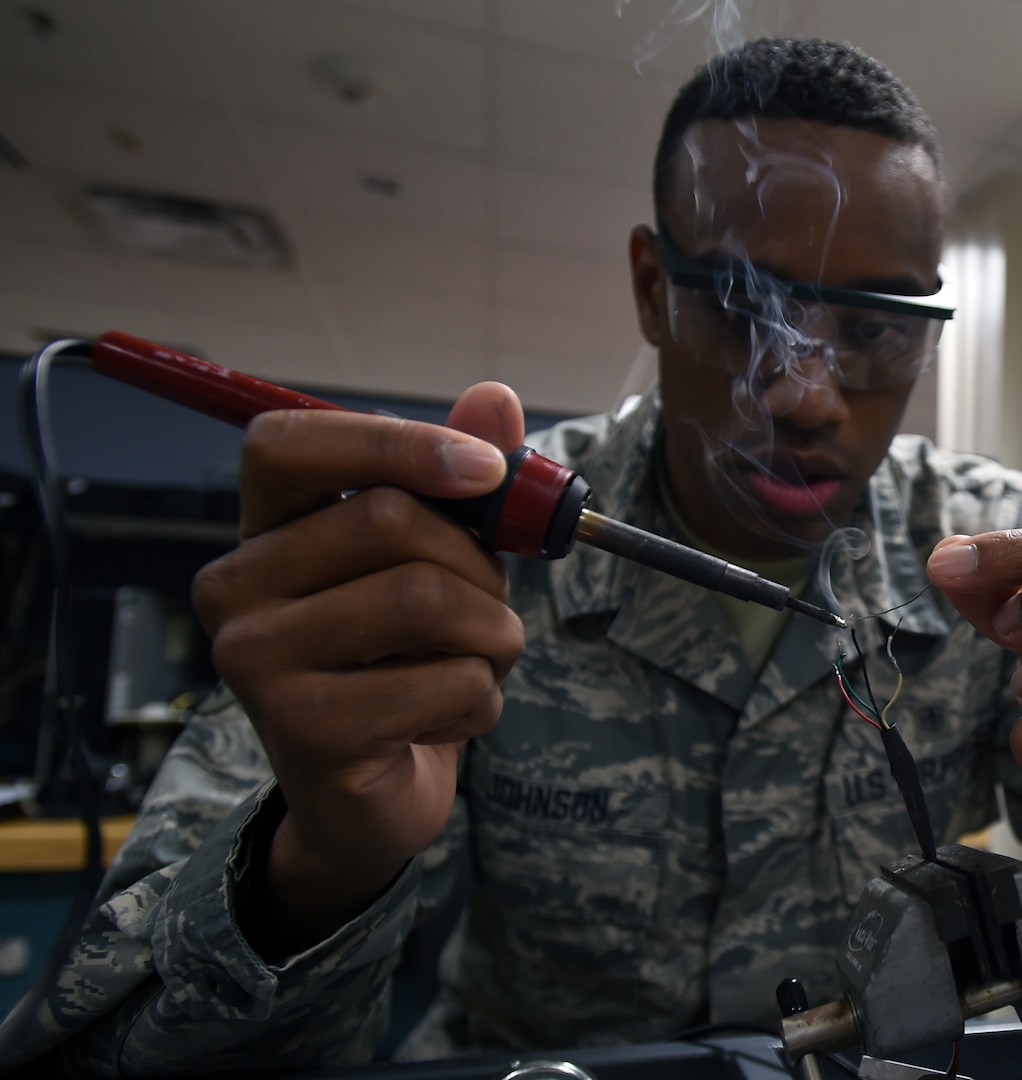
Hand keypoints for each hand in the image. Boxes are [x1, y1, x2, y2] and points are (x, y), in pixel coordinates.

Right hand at [191, 384, 527, 950]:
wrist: (370, 798)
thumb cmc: (405, 660)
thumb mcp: (439, 562)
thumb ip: (463, 481)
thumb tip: (493, 397)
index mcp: (264, 529)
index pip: (288, 442)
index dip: (395, 440)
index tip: (484, 470)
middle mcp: (235, 587)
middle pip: (391, 520)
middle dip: (479, 565)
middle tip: (484, 608)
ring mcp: (257, 661)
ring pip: (429, 599)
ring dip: (493, 636)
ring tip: (470, 664)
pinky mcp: (304, 729)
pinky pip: (450, 681)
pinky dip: (483, 700)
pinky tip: (443, 721)